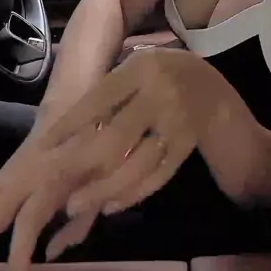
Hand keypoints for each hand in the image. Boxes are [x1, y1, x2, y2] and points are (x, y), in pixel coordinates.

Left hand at [0, 49, 248, 270]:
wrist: (222, 94)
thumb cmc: (171, 76)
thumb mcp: (144, 67)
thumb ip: (115, 87)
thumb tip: (70, 120)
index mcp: (144, 67)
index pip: (100, 97)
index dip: (72, 122)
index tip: (47, 144)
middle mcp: (161, 91)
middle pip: (116, 135)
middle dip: (84, 164)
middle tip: (59, 189)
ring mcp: (178, 120)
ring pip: (137, 162)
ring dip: (105, 187)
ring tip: (78, 204)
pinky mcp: (189, 144)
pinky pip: (158, 174)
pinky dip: (134, 191)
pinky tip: (112, 203)